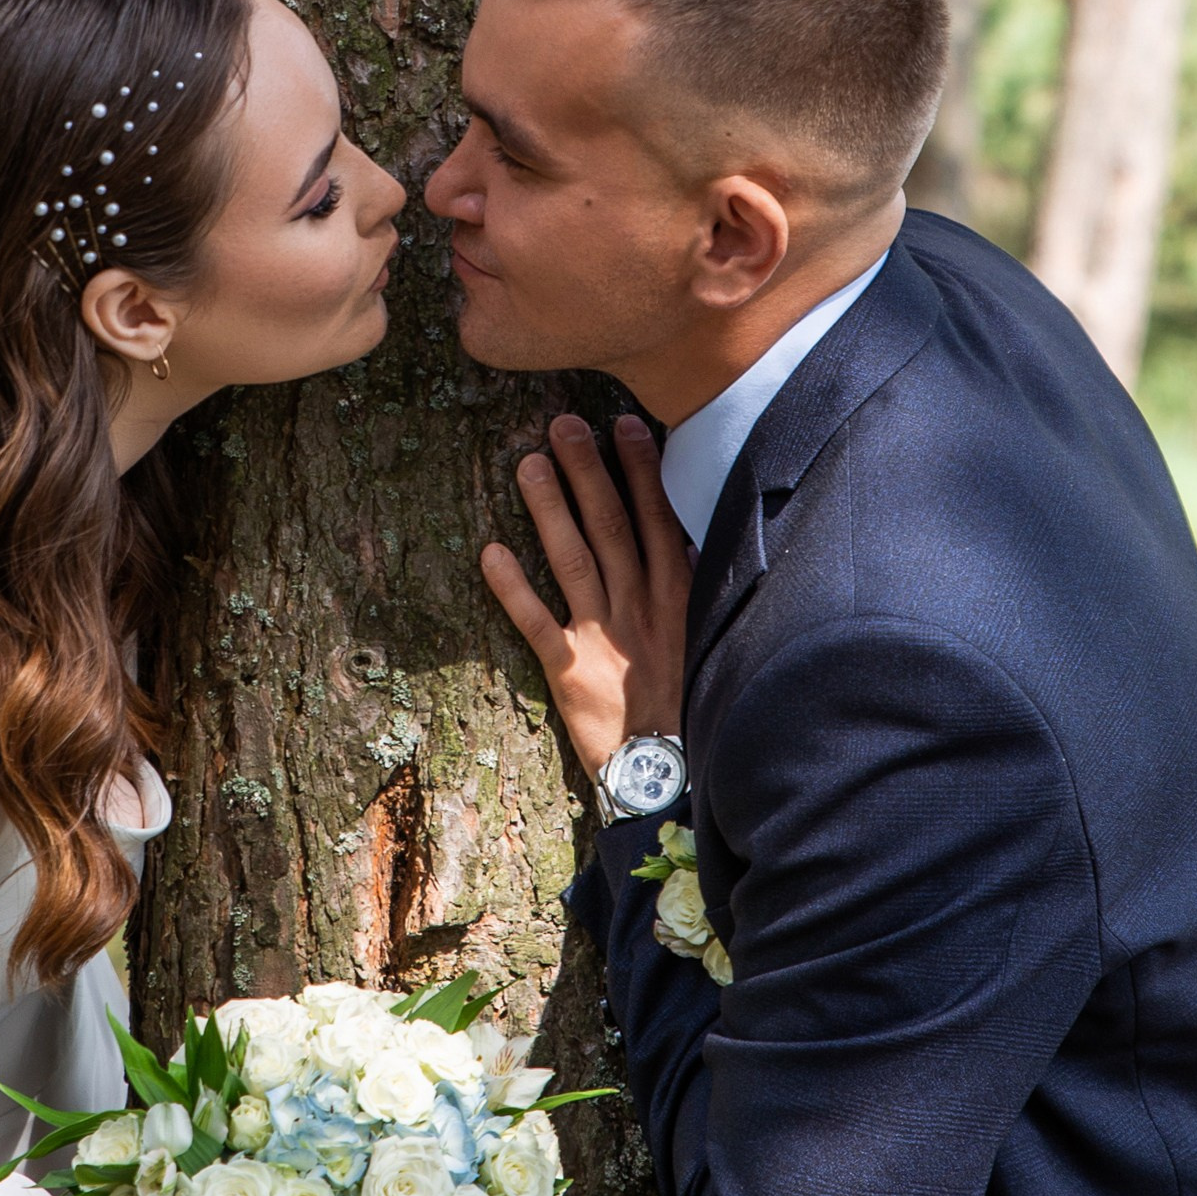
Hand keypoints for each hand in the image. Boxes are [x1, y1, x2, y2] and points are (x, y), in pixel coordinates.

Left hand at [480, 414, 692, 780]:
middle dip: (588, 471)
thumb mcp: (707, 638)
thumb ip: (691, 589)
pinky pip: (537, 621)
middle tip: (563, 423)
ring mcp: (604, 637)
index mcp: (678, 596)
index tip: (625, 424)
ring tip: (527, 464)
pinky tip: (489, 552)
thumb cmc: (692, 704)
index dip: (640, 470)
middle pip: (610, 525)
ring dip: (549, 509)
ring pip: (573, 560)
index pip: (658, 519)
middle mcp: (640, 607)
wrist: (672, 772)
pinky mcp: (570, 671)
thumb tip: (688, 537)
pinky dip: (512, 587)